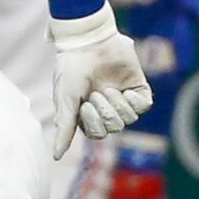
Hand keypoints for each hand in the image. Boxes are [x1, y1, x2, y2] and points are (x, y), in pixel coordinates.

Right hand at [47, 5, 153, 157]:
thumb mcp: (65, 99)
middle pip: (114, 128)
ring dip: (117, 105)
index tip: (85, 105)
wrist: (88, 40)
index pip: (97, 134)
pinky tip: (125, 90)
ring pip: (129, 119)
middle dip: (104, 112)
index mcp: (88, 114)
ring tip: (108, 89)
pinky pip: (143, 107)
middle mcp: (106, 109)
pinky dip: (134, 101)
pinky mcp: (138, 88)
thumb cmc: (72, 69)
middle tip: (95, 94)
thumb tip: (56, 157)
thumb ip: (64, 128)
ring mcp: (123, 98)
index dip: (93, 122)